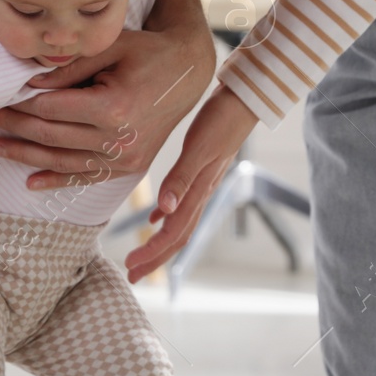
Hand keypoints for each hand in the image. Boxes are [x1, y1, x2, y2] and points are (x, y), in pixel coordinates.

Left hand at [0, 0, 215, 190]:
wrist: (189, 73)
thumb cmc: (147, 51)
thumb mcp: (109, 46)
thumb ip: (68, 67)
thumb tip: (26, 83)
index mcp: (113, 107)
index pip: (50, 108)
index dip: (18, 104)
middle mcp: (119, 139)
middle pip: (50, 135)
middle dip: (13, 127)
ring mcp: (125, 158)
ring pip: (62, 161)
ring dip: (24, 155)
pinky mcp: (129, 167)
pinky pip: (85, 177)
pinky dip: (55, 180)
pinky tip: (28, 181)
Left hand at [125, 85, 257, 282]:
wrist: (245, 99)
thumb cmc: (222, 119)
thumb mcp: (198, 148)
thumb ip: (181, 179)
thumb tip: (162, 213)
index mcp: (199, 191)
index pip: (174, 233)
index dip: (152, 253)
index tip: (131, 267)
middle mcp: (202, 193)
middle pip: (177, 237)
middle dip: (154, 259)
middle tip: (132, 276)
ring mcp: (202, 184)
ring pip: (179, 223)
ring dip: (159, 242)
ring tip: (140, 255)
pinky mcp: (200, 171)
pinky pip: (181, 203)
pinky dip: (165, 216)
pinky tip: (154, 218)